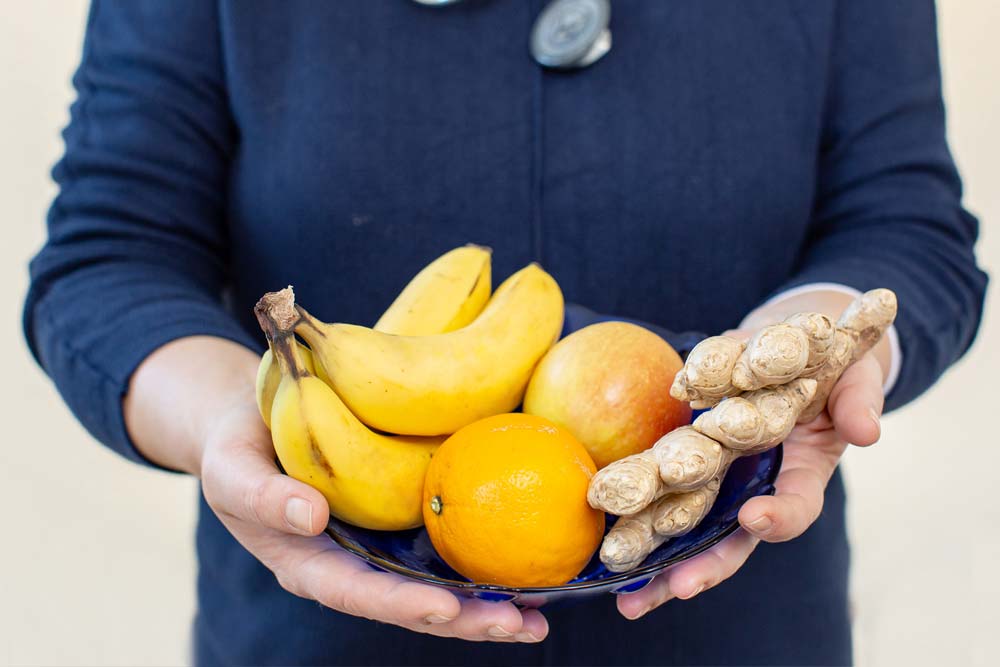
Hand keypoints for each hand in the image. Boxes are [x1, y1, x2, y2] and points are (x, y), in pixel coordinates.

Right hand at [125, 337, 546, 642]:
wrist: (251, 424)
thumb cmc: (236, 449)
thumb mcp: (233, 471)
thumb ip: (262, 497)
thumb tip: (310, 517)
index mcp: (308, 564)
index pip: (357, 594)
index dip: (401, 605)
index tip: (445, 608)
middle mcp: (350, 566)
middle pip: (411, 604)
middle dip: (466, 619)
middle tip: (522, 622)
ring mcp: (377, 548)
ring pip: (436, 583)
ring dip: (487, 601)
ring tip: (542, 610)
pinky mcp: (398, 522)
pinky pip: (443, 546)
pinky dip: (483, 557)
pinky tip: (527, 562)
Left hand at [616, 339, 884, 619]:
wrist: (798, 341)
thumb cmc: (836, 366)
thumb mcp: (857, 377)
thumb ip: (859, 402)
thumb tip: (867, 431)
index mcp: (802, 470)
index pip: (796, 506)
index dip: (779, 517)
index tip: (757, 518)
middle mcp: (757, 482)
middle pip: (732, 537)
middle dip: (705, 566)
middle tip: (678, 588)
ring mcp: (721, 471)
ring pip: (688, 524)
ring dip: (659, 560)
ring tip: (628, 596)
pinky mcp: (688, 447)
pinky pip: (660, 482)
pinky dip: (634, 506)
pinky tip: (602, 526)